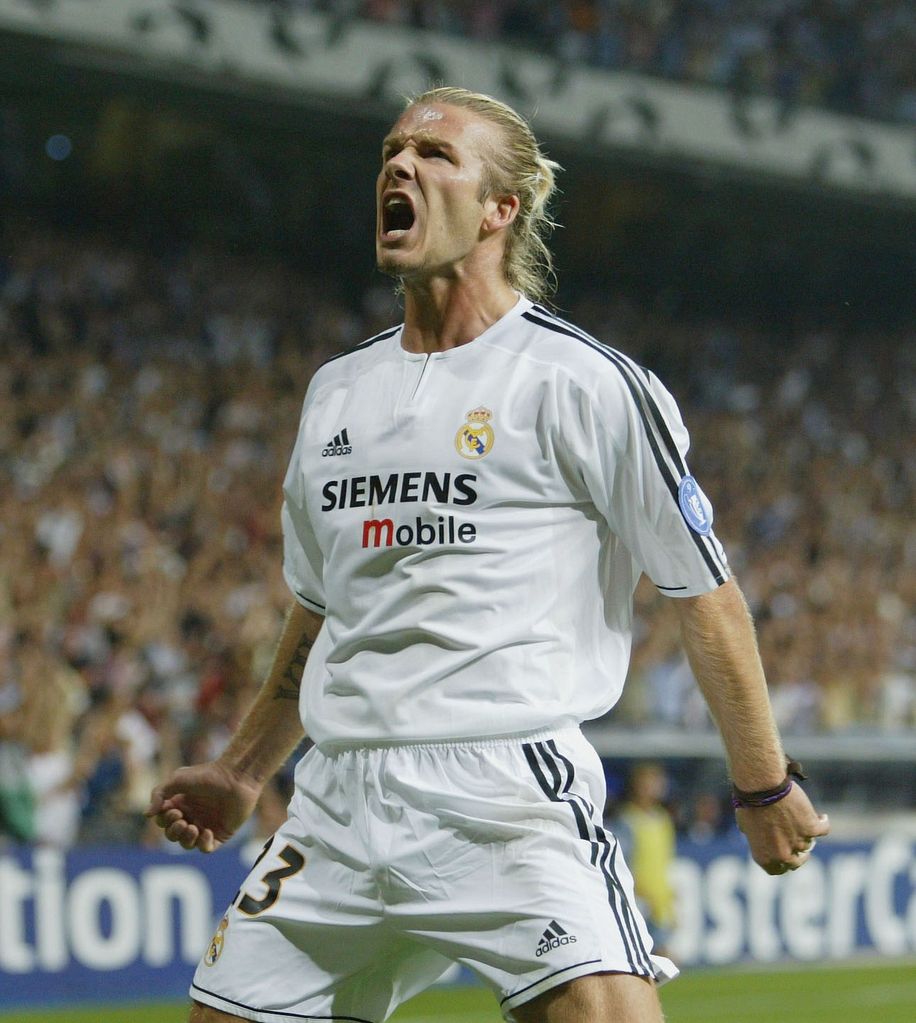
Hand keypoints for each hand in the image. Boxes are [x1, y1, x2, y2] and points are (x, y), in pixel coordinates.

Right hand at [146, 761, 262, 852]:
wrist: (236, 777)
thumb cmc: (207, 775)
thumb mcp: (177, 779)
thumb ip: (159, 794)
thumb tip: (148, 815)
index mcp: (181, 804)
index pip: (164, 822)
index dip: (164, 820)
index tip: (172, 810)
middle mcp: (192, 816)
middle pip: (173, 835)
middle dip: (173, 831)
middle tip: (182, 820)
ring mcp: (206, 825)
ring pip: (188, 844)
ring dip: (186, 840)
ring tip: (192, 827)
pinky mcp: (221, 833)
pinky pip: (207, 848)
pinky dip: (203, 844)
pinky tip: (207, 831)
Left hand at [735, 783, 829, 874]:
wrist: (761, 788)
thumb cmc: (750, 803)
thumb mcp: (745, 824)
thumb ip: (755, 835)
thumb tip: (758, 835)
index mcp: (764, 857)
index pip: (777, 870)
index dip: (783, 863)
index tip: (786, 854)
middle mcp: (783, 855)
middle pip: (797, 861)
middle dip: (798, 853)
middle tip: (798, 841)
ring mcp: (798, 843)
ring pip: (809, 843)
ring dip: (807, 833)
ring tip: (803, 819)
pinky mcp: (811, 829)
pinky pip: (823, 829)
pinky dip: (823, 822)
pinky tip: (821, 817)